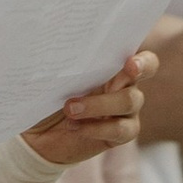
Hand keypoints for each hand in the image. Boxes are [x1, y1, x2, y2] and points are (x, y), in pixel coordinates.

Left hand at [23, 49, 151, 167]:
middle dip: (134, 70)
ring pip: (129, 101)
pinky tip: (73, 126)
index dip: (143, 58)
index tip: (130, 62)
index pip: (141, 57)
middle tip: (122, 71)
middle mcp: (125, 84)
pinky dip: (95, 127)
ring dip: (99, 104)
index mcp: (113, 65)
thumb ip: (66, 64)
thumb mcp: (54, 78)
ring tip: (70, 108)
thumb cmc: (49, 97)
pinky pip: (119, 129)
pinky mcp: (121, 133)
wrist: (39, 134)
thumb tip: (57, 47)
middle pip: (143, 72)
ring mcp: (126, 110)